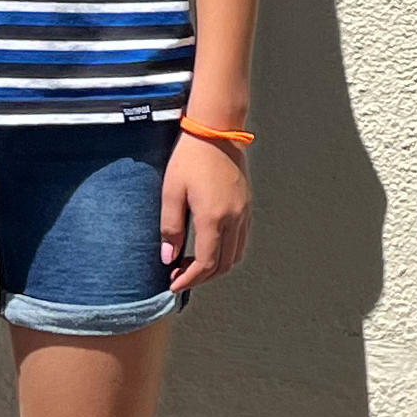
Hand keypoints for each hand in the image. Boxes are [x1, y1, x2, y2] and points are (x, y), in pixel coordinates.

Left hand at [162, 132, 252, 290]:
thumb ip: (170, 228)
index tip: (174, 284)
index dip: (190, 279)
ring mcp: (244, 213)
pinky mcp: (247, 206)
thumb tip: (168, 257)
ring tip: (194, 264)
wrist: (216, 132)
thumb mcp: (171, 192)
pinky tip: (210, 246)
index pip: (206, 263)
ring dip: (216, 267)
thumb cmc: (190, 159)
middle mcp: (234, 219)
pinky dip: (227, 252)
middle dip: (202, 277)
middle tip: (180, 276)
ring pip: (236, 255)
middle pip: (224, 265)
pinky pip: (242, 240)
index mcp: (214, 217)